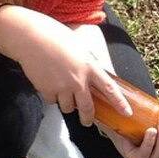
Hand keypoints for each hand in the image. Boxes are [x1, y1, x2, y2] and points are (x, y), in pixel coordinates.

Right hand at [0, 5, 130, 125]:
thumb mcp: (80, 47)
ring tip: (64, 95)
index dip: (120, 103)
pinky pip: (52, 101)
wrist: (31, 38)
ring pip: (67, 107)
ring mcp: (61, 87)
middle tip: (87, 121)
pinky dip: (52, 97)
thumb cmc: (56, 36)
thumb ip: (89, 62)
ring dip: (67, 104)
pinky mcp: (46, 90)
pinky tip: (49, 85)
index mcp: (90, 67)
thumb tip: (96, 72)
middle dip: (88, 118)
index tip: (127, 113)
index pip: (109, 89)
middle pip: (87, 107)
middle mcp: (78, 80)